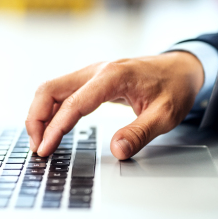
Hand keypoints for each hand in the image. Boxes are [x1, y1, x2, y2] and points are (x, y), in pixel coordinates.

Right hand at [25, 52, 203, 159]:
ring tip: (40, 142)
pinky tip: (51, 129)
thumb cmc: (174, 87)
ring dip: (40, 115)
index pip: (73, 104)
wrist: (181, 67)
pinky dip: (50, 111)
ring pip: (51, 90)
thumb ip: (140, 133)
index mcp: (112, 77)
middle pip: (49, 89)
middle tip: (38, 148)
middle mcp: (96, 71)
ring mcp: (91, 74)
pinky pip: (61, 93)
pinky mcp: (90, 81)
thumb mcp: (165, 115)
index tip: (45, 149)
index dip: (55, 129)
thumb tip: (117, 150)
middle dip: (36, 119)